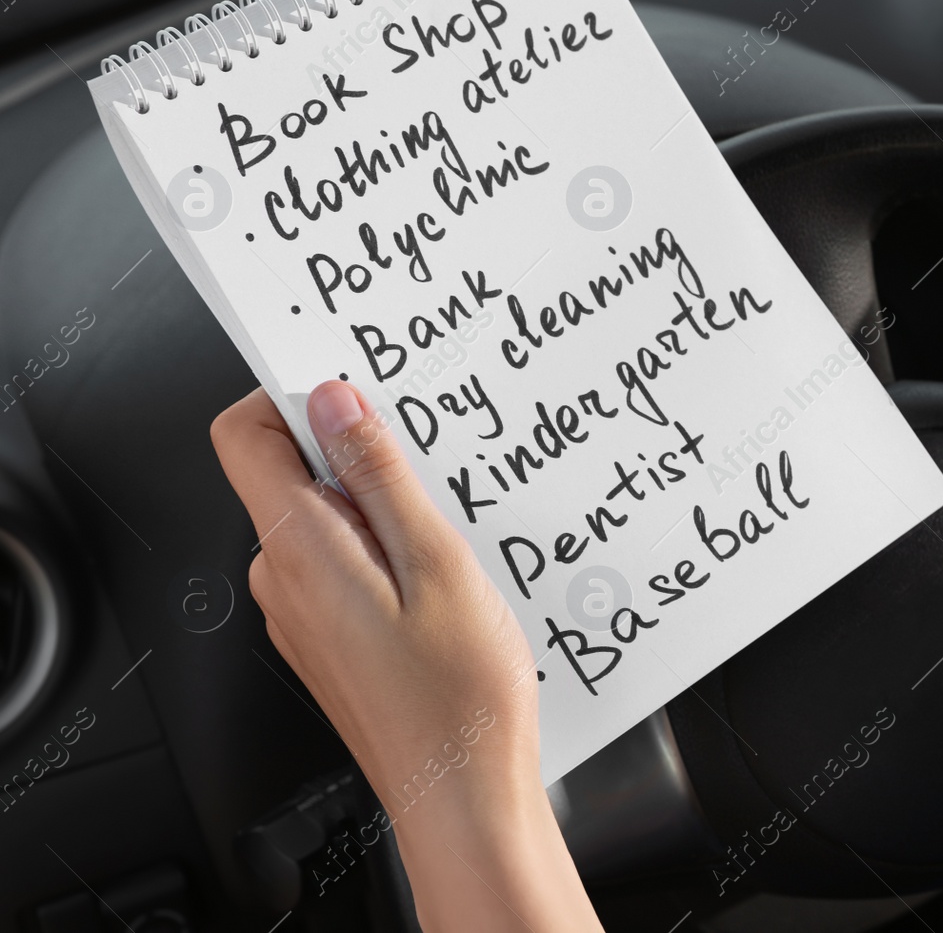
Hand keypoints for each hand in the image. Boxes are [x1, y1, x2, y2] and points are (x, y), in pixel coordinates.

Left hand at [211, 382, 600, 931]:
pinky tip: (442, 578)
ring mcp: (301, 611)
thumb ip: (380, 474)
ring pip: (326, 517)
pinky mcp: (327, 635)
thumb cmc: (458, 698)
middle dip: (360, 453)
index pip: (242, 434)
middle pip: (292, 469)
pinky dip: (387, 549)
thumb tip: (334, 401)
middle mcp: (283, 578)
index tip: (354, 389)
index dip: (289, 396)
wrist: (462, 792)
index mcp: (300, 551)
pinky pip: (342, 561)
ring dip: (383, 507)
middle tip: (434, 471)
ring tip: (449, 539)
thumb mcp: (438, 561)